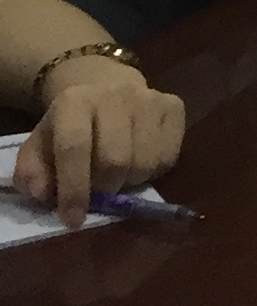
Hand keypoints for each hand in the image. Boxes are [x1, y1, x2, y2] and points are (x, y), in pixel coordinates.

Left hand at [18, 59, 184, 228]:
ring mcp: (150, 98)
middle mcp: (115, 94)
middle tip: (98, 194)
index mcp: (74, 101)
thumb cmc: (69, 126)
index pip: (74, 147)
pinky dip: (154, 172)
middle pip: (116, 159)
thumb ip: (32, 172)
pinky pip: (169, 156)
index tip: (73, 220)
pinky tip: (139, 162)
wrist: (106, 86)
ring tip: (118, 177)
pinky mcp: (174, 106)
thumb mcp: (39, 145)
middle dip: (105, 189)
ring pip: (146, 162)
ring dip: (130, 182)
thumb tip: (45, 194)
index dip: (73, 188)